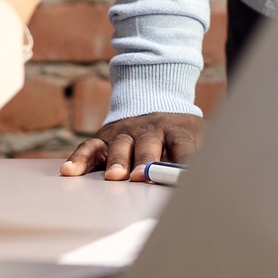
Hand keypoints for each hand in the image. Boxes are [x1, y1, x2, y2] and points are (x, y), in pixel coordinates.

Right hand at [60, 112, 204, 180]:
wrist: (154, 93)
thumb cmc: (177, 132)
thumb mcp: (195, 139)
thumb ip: (198, 158)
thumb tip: (207, 184)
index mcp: (177, 130)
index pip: (183, 145)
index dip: (183, 159)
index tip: (182, 175)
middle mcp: (150, 129)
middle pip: (148, 144)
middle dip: (143, 161)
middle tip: (139, 176)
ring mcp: (125, 131)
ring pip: (120, 144)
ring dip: (117, 160)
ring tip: (114, 176)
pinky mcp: (105, 137)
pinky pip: (90, 147)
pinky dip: (79, 159)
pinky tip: (70, 171)